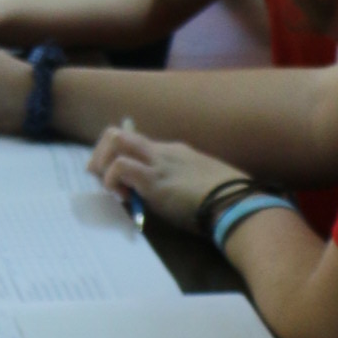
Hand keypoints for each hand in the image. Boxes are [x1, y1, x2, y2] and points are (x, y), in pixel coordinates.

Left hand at [85, 122, 242, 232]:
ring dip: (101, 162)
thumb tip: (158, 198)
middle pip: (119, 134)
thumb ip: (178, 186)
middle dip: (101, 153)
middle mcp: (163, 151)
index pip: (136, 144)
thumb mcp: (199, 186)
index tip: (118, 181)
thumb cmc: (226, 200)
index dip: (119, 158)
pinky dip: (110, 179)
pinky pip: (120, 166)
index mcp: (174, 152)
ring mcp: (158, 162)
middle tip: (100, 177)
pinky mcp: (154, 179)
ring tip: (107, 186)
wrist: (238, 203)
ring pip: (115, 139)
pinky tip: (119, 196)